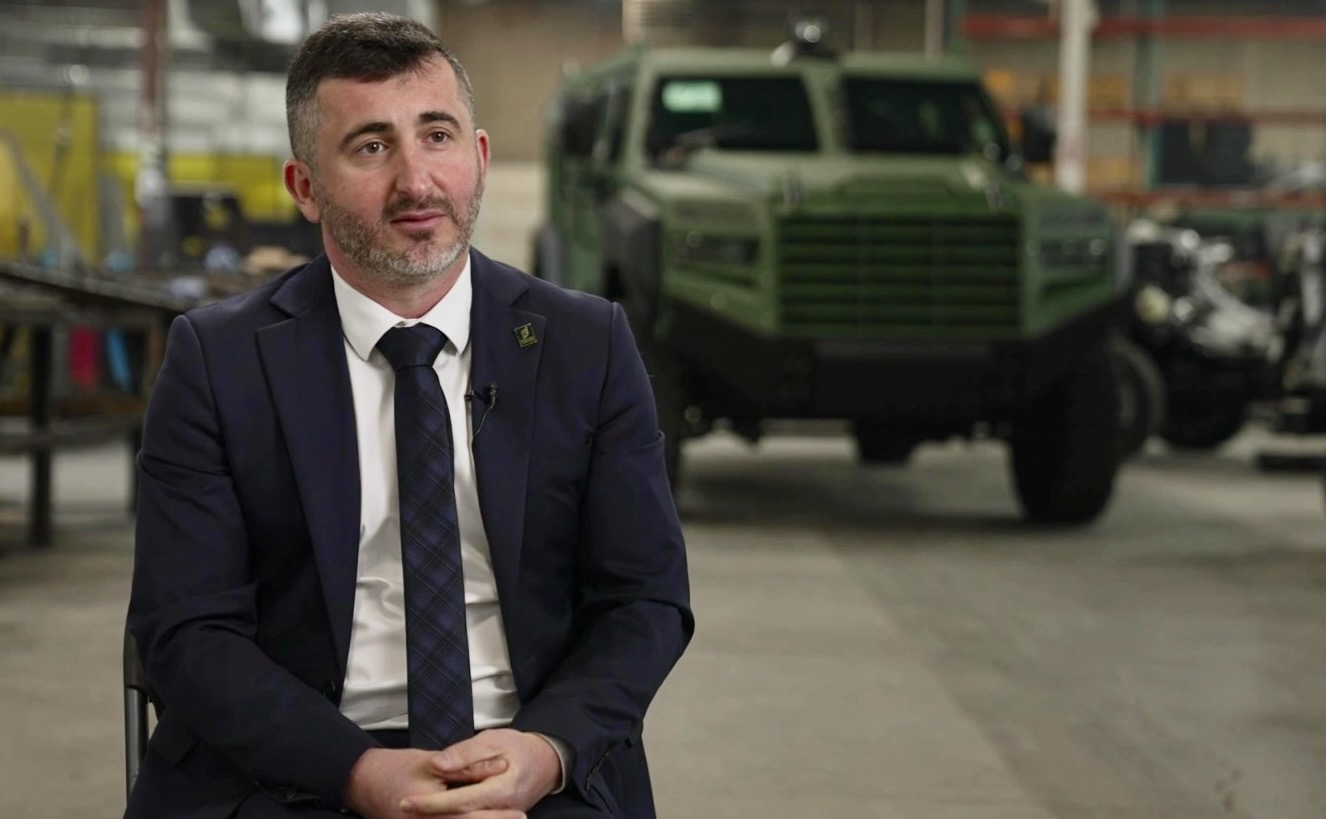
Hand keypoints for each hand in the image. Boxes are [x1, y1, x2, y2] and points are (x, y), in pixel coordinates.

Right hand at [344, 747, 508, 818]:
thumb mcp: (433, 763)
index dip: (496, 816)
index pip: (469, 816)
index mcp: (427, 811)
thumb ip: (466, 768)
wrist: (362, 781)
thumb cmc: (395, 769)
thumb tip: (499, 768)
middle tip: (519, 818)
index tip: (519, 812)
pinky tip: (479, 818)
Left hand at [400, 729, 560, 815]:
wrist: (546, 762)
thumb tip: (439, 764)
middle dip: (430, 815)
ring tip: (414, 811)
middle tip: (402, 807)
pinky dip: (456, 816)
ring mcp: (502, 817)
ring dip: (440, 817)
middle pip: (461, 818)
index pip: (461, 802)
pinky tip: (437, 813)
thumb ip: (466, 753)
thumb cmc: (520, 748)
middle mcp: (502, 810)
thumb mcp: (494, 740)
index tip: (407, 801)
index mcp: (502, 790)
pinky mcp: (498, 817)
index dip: (432, 804)